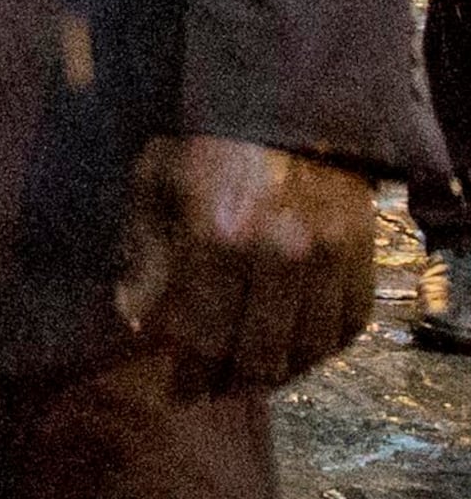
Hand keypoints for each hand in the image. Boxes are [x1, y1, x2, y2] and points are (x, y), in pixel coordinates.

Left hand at [115, 134, 379, 396]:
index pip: (199, 333)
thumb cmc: (204, 143)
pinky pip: (347, 328)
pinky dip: (321, 351)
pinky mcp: (363, 255)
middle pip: (256, 354)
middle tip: (207, 393)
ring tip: (246, 380)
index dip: (184, 371)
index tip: (174, 391)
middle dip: (227, 383)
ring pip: (305, 350)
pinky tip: (294, 355)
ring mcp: (329, 257)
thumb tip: (134, 318)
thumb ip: (143, 254)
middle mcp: (279, 253)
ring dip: (275, 376)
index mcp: (217, 235)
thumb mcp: (154, 184)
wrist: (282, 105)